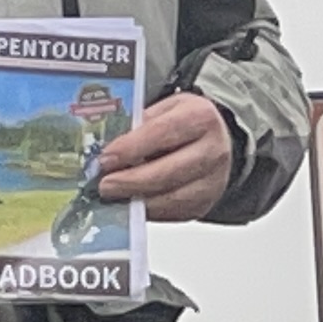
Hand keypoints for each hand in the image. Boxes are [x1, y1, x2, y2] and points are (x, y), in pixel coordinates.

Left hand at [93, 91, 234, 221]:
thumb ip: (139, 125)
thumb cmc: (186, 124)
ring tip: (114, 195)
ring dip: (137, 198)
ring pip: (171, 197)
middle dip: (131, 181)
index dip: (131, 148)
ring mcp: (212, 180)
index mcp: (200, 117)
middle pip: (168, 172)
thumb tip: (108, 149)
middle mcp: (212, 150)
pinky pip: (172, 212)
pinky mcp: (205, 203)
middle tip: (105, 184)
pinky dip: (148, 209)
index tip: (106, 159)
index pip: (162, 133)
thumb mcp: (165, 110)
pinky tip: (131, 202)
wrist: (218, 142)